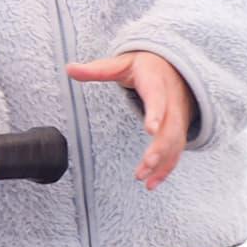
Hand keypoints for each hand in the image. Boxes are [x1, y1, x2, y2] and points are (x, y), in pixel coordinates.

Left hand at [68, 51, 192, 189]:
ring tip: (143, 179)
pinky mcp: (178, 131)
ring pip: (175, 143)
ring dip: (162, 163)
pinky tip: (152, 183)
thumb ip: (97, 69)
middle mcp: (172, 103)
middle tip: (146, 164)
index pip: (158, 99)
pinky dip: (166, 169)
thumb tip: (68, 69)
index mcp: (156, 84)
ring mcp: (177, 118)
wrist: (176, 68)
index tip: (150, 129)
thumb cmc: (145, 67)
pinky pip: (176, 152)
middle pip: (170, 128)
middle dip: (160, 148)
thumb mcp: (121, 64)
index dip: (156, 114)